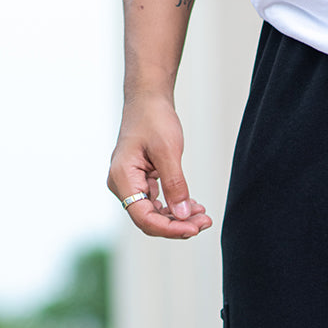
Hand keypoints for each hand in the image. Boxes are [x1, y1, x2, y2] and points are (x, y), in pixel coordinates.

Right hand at [107, 94, 211, 237]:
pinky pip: (158, 203)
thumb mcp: (168, 151)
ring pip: (155, 214)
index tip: (194, 228)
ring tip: (203, 216)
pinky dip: (176, 207)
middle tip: (205, 222)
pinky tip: (193, 206)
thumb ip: (175, 185)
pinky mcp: (140, 182)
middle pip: (149, 219)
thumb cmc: (154, 119)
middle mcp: (122, 185)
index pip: (143, 217)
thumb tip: (183, 216)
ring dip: (179, 218)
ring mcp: (130, 185)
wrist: (148, 100)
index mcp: (122, 178)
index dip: (169, 228)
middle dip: (178, 225)